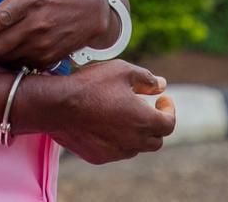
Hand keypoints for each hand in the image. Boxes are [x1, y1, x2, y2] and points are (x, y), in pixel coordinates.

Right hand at [24, 60, 175, 164]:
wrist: (57, 105)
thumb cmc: (91, 85)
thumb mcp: (122, 71)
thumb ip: (146, 79)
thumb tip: (161, 85)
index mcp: (144, 120)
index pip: (169, 124)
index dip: (169, 110)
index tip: (162, 99)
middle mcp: (133, 141)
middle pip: (156, 139)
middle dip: (155, 123)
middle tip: (146, 107)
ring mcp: (116, 152)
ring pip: (136, 147)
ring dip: (137, 133)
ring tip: (124, 114)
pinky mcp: (99, 157)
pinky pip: (116, 151)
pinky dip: (118, 140)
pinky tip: (106, 123)